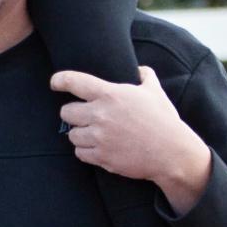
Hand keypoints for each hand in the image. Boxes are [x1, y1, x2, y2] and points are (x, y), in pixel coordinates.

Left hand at [51, 66, 212, 214]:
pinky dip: (85, 151)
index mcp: (110, 94)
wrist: (171, 153)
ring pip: (71, 135)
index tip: (55, 82)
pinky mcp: (101, 157)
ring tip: (92, 134)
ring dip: (79, 134)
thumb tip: (140, 69)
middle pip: (66, 112)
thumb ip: (145, 76)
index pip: (74, 82)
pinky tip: (96, 148)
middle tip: (82, 115)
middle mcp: (100, 115)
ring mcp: (99, 138)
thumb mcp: (155, 92)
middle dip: (72, 113)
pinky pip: (79, 153)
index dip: (60, 80)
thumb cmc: (164, 120)